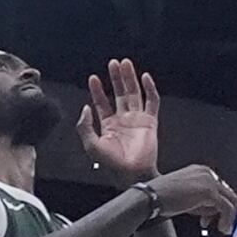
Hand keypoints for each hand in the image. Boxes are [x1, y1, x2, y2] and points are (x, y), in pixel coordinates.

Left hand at [73, 59, 162, 181]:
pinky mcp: (150, 122)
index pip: (102, 103)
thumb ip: (85, 126)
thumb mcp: (91, 145)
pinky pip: (152, 101)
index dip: (98, 90)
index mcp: (108, 125)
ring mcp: (138, 119)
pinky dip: (150, 88)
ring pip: (135, 93)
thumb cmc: (112, 164)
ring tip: (125, 64)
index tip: (93, 78)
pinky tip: (144, 77)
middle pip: (120, 93)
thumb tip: (85, 107)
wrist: (132, 173)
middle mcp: (123, 120)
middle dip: (116, 78)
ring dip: (130, 78)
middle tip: (113, 63)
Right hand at [142, 165, 236, 232]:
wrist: (150, 198)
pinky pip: (227, 207)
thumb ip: (202, 201)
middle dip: (224, 211)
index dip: (218, 205)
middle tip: (220, 224)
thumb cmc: (162, 198)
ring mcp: (208, 181)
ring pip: (230, 200)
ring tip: (222, 228)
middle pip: (228, 193)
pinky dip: (227, 219)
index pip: (220, 187)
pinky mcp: (209, 192)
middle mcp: (206, 172)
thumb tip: (215, 211)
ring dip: (228, 217)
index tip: (212, 218)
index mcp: (200, 171)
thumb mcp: (187, 197)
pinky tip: (221, 227)